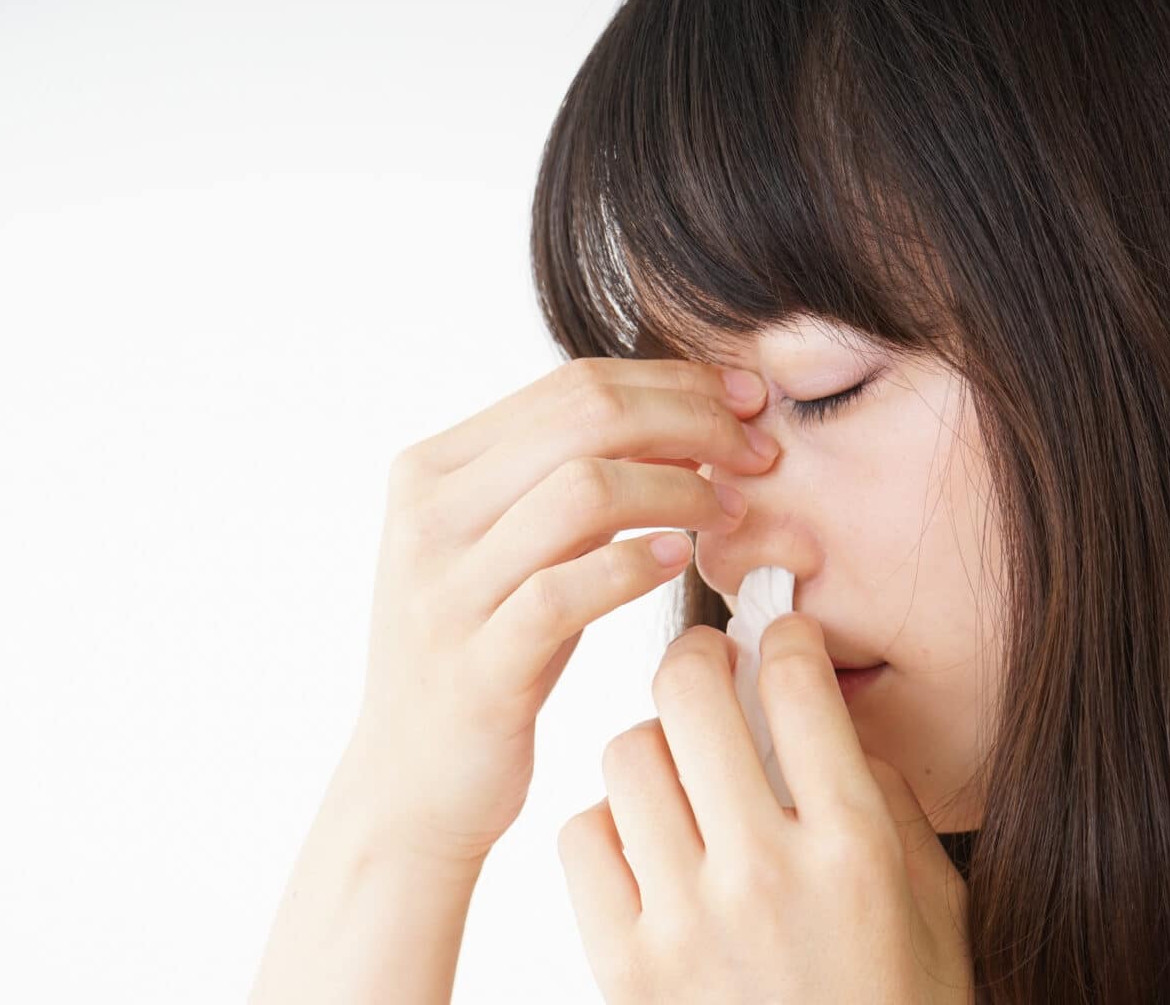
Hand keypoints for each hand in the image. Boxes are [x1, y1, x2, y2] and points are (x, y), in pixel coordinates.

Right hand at [348, 358, 779, 865]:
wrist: (410, 786)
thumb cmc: (486, 656)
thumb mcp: (513, 552)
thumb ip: (568, 482)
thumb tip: (684, 420)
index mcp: (433, 469)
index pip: (571, 385)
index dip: (673, 383)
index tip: (747, 402)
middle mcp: (428, 514)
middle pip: (583, 417)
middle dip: (691, 420)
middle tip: (759, 450)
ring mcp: (445, 589)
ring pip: (582, 490)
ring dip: (680, 490)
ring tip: (733, 511)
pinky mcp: (476, 665)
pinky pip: (567, 591)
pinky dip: (637, 565)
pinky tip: (684, 562)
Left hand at [556, 615, 973, 1002]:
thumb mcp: (934, 911)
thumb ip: (886, 807)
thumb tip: (828, 726)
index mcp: (853, 851)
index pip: (797, 689)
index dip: (782, 637)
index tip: (776, 637)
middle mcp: (763, 874)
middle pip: (688, 695)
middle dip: (693, 655)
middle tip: (703, 665)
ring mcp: (683, 920)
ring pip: (625, 755)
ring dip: (650, 742)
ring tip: (675, 766)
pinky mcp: (621, 964)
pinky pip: (582, 836)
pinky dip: (607, 824)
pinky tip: (643, 843)